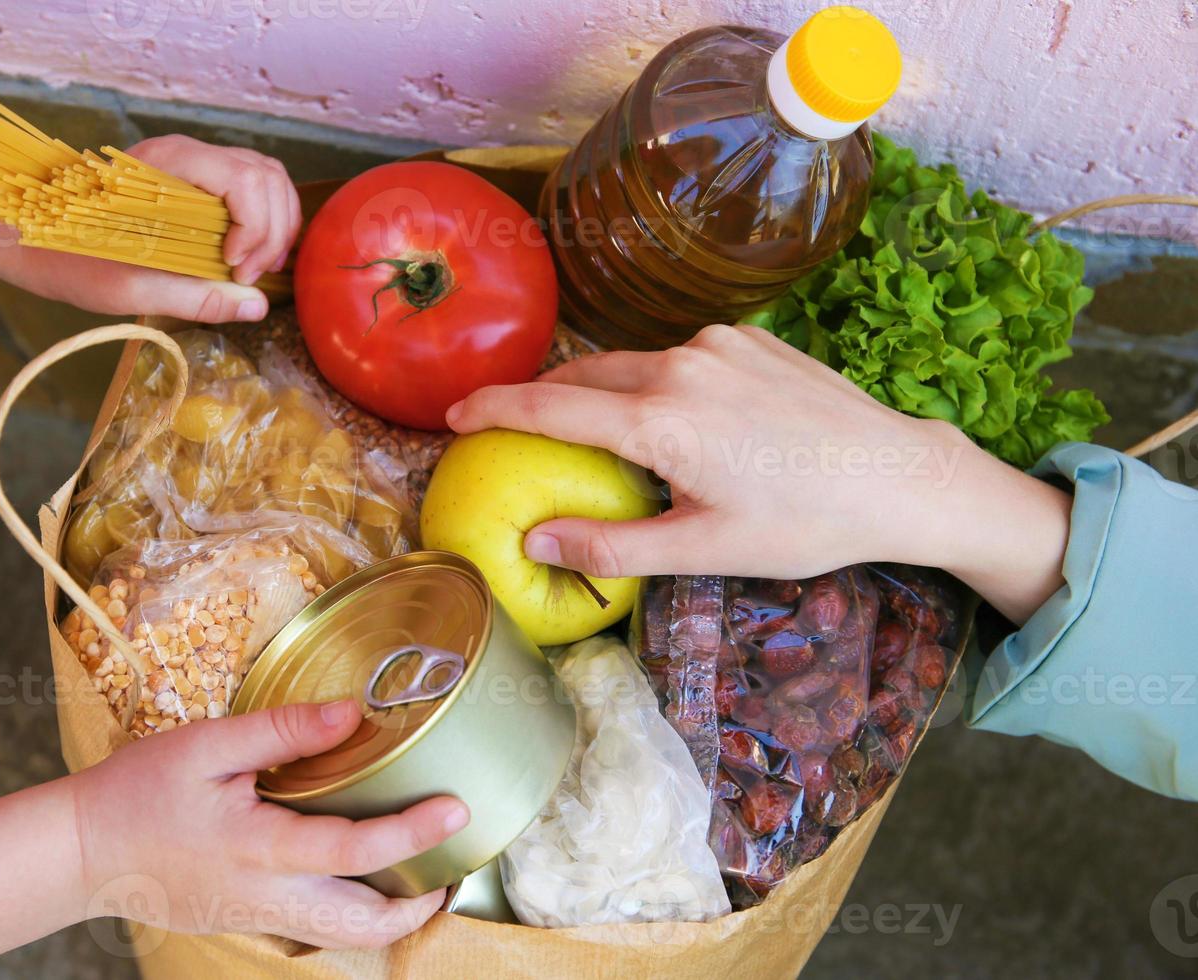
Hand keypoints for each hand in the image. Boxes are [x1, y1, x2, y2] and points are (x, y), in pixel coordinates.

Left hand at [11, 137, 301, 322]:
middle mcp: (185, 154)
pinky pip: (252, 189)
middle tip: (248, 277)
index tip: (234, 269)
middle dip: (271, 230)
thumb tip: (255, 306)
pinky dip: (264, 222)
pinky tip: (249, 257)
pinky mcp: (195, 182)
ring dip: (274, 225)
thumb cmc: (66, 257)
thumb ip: (194, 296)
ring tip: (254, 269)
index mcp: (165, 166)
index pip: (245, 179)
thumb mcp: (128, 287)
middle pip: (266, 176)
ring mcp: (193, 164)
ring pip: (267, 178)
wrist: (25, 234)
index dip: (255, 228)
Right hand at [70, 699, 468, 947]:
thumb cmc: (138, 791)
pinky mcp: (247, 922)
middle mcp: (267, 897)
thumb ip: (283, 731)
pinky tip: (362, 874)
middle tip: (451, 857)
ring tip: (420, 869)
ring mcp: (257, 919)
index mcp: (259, 848)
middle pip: (364, 925)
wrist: (81, 852)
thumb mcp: (207, 745)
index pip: (355, 850)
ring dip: (391, 913)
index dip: (413, 833)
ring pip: (344, 937)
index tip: (456, 809)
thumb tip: (352, 713)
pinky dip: (354, 912)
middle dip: (420, 902)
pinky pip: (317, 929)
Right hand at [447, 324, 1071, 622]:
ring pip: (629, 364)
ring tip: (587, 431)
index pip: (550, 408)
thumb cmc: (804, 523)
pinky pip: (675, 356)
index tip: (453, 415)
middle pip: (582, 377)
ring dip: (598, 392)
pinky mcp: (747, 336)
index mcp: (661, 421)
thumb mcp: (704, 548)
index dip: (493, 409)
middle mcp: (680, 365)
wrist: (899, 473)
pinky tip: (669, 418)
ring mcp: (717, 344)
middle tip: (502, 424)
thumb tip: (534, 542)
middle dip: (538, 399)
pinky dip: (650, 382)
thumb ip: (612, 545)